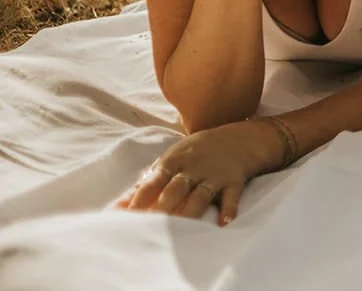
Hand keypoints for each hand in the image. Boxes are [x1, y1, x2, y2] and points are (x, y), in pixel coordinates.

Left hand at [112, 119, 280, 224]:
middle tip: (148, 227)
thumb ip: (147, 183)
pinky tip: (224, 223)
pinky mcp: (234, 181)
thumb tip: (117, 207)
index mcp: (174, 161)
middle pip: (175, 189)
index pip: (153, 181)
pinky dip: (229, 209)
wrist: (241, 137)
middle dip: (162, 207)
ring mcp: (215, 175)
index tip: (126, 218)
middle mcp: (193, 168)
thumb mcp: (172, 158)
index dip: (139, 199)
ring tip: (180, 229)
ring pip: (200, 195)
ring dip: (189, 211)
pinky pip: (232, 196)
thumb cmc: (198, 152)